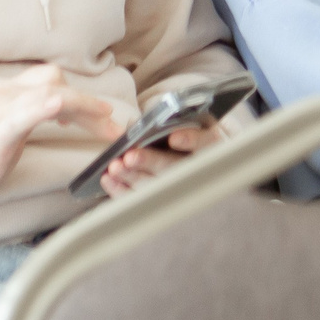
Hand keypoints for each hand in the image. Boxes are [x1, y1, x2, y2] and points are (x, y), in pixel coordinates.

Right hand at [0, 65, 121, 202]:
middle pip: (57, 84)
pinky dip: (47, 106)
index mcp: (11, 92)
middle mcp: (7, 93)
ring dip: (84, 110)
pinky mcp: (0, 130)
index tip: (101, 116)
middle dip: (89, 105)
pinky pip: (26, 111)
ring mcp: (3, 109)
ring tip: (106, 127)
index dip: (81, 96)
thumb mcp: (12, 127)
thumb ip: (35, 113)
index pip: (53, 80)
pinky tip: (60, 106)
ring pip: (51, 94)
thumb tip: (67, 113)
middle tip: (112, 128)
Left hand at [98, 117, 225, 198]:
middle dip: (152, 162)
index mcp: (211, 144)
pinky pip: (142, 199)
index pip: (207, 142)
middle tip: (130, 157)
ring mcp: (182, 188)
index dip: (191, 140)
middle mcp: (200, 168)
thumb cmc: (187, 132)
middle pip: (177, 168)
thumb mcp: (188, 121)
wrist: (194, 157)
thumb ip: (174, 118)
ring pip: (158, 186)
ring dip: (133, 177)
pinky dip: (123, 191)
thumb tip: (144, 122)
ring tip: (115, 167)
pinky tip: (108, 179)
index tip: (174, 138)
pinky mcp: (162, 201)